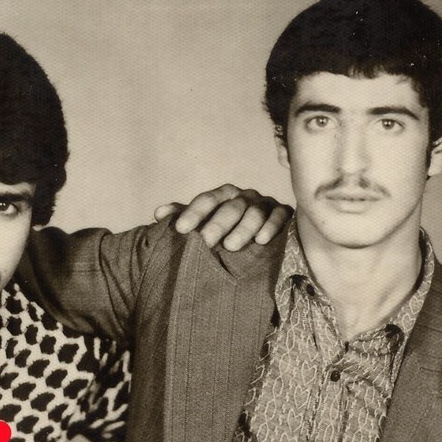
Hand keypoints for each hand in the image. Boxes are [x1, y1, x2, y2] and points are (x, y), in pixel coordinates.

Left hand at [154, 184, 292, 250]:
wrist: (263, 231)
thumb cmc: (226, 228)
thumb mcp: (205, 221)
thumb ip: (183, 216)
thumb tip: (158, 214)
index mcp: (224, 195)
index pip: (207, 199)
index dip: (193, 212)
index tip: (180, 229)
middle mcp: (244, 196)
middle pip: (230, 207)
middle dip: (217, 224)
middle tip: (204, 241)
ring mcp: (265, 204)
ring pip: (254, 212)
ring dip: (242, 228)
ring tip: (230, 246)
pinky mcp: (284, 213)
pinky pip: (280, 216)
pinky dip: (271, 226)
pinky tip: (261, 240)